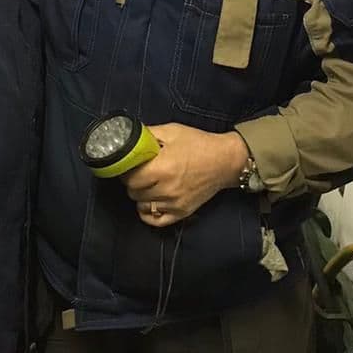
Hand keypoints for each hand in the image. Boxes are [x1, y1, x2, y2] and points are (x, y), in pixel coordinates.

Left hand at [125, 125, 249, 227]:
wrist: (226, 160)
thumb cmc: (199, 144)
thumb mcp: (172, 131)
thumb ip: (148, 135)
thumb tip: (128, 137)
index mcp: (162, 168)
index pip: (130, 178)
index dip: (127, 170)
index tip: (131, 165)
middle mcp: (167, 189)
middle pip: (134, 192)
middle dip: (133, 181)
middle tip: (140, 172)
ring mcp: (175, 204)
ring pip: (142, 206)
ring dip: (141, 195)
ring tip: (148, 184)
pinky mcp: (182, 213)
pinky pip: (156, 221)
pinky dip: (148, 213)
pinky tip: (150, 202)